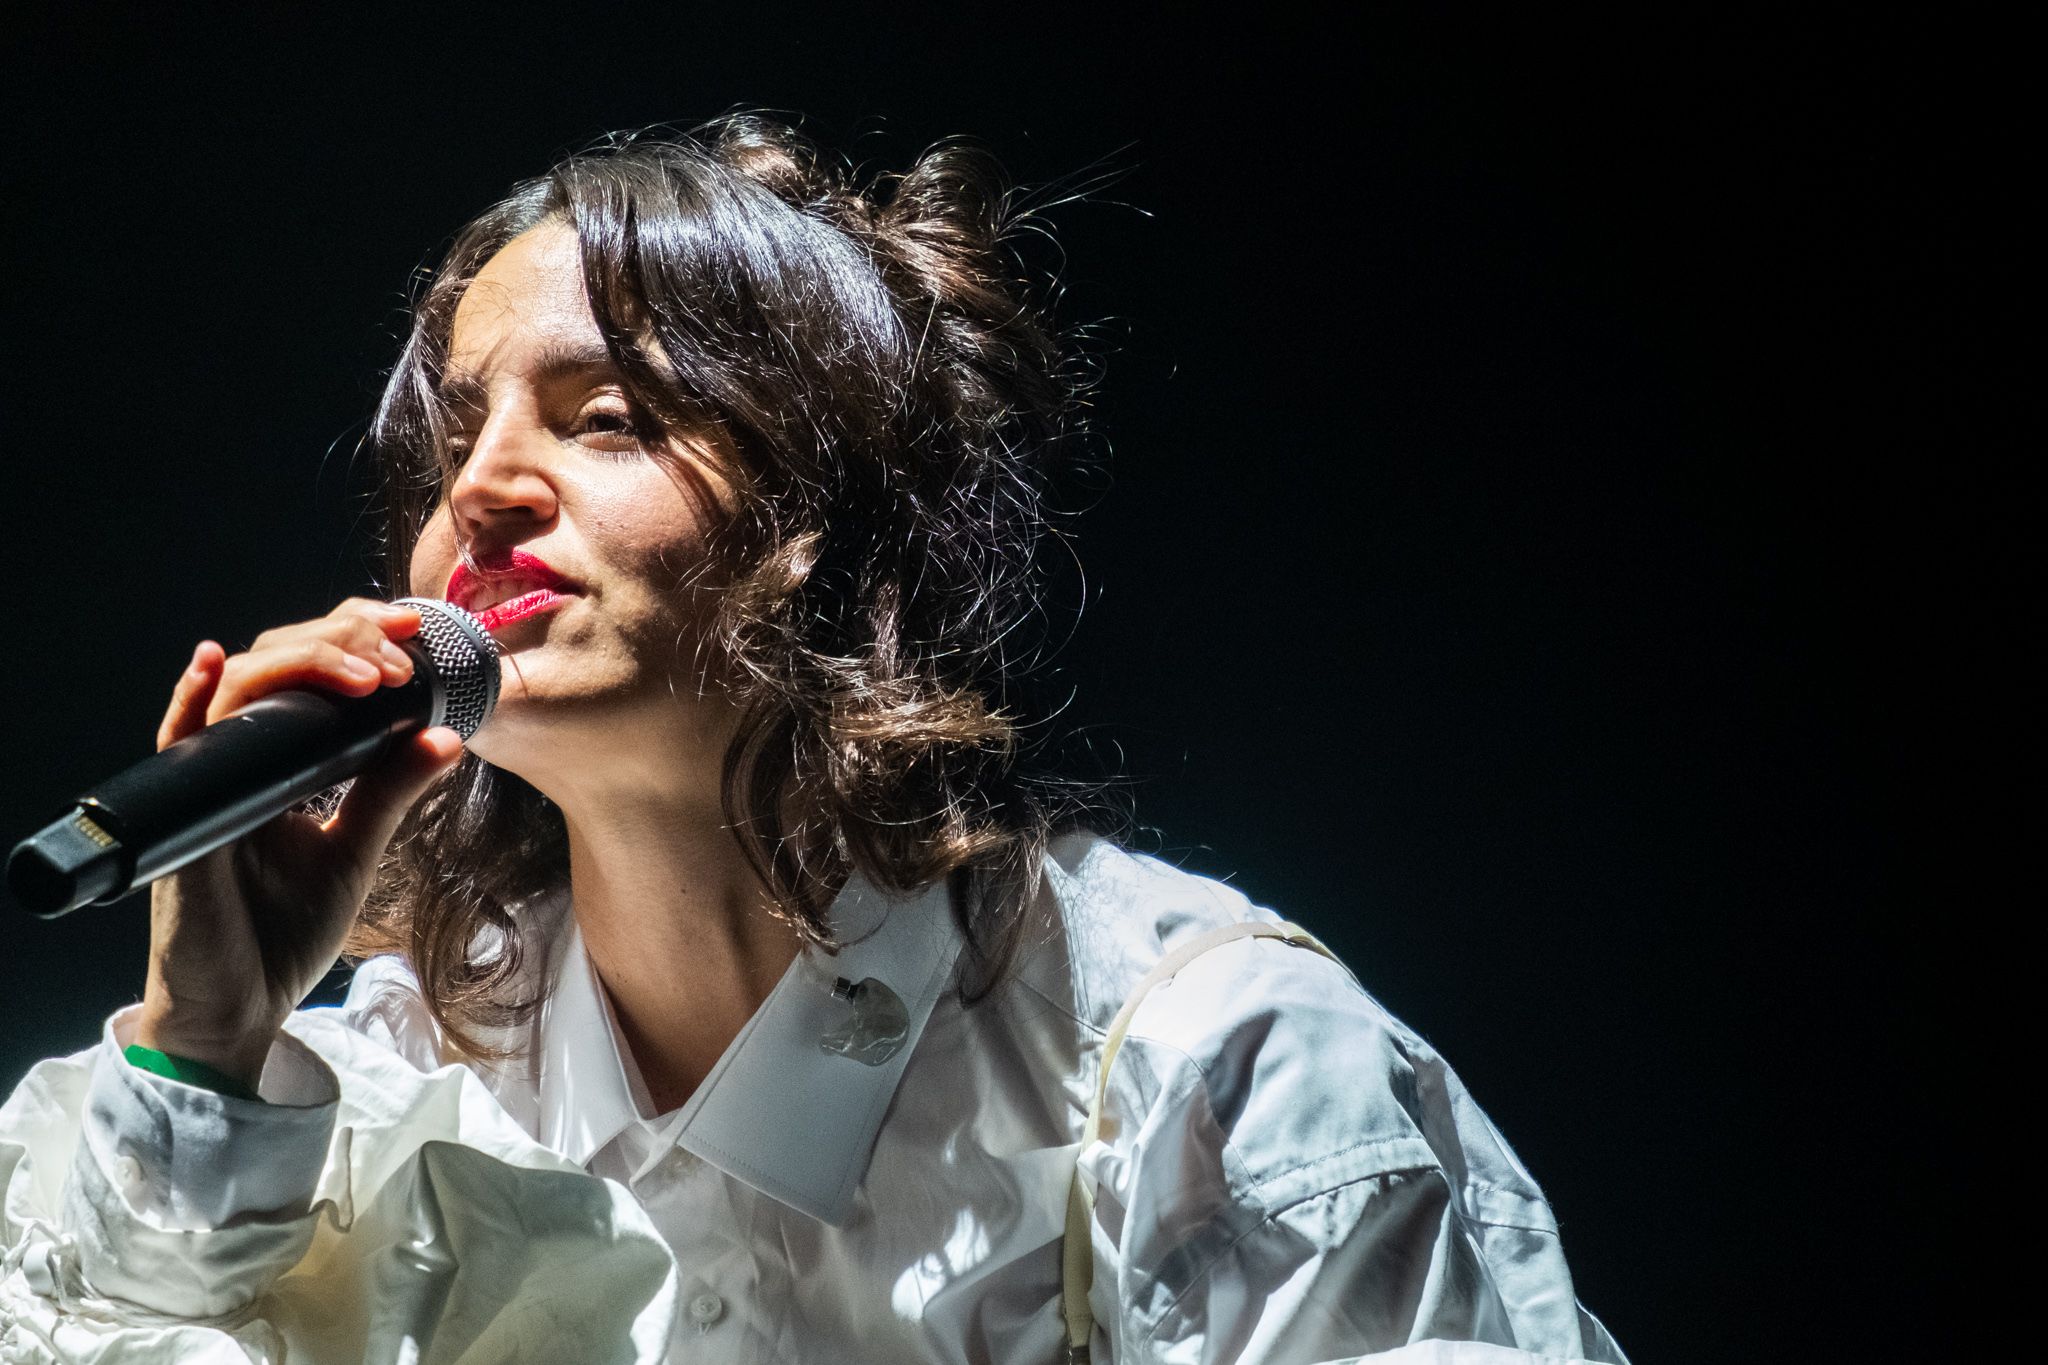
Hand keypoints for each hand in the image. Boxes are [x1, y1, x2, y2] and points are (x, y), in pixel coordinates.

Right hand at [133, 598, 463, 1089]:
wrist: (239, 1011)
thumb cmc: (282, 933)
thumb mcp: (354, 850)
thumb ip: (389, 792)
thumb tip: (447, 736)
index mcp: (277, 763)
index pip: (307, 673)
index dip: (352, 637)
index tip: (411, 632)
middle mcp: (236, 764)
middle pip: (273, 665)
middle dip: (338, 638)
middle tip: (398, 644)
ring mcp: (204, 790)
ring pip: (235, 694)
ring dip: (298, 665)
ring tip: (361, 666)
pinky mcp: (183, 828)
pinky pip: (176, 753)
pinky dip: (190, 703)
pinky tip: (213, 664)